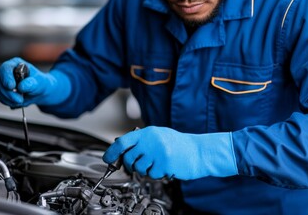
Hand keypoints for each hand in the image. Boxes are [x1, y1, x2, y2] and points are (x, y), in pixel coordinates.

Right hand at [0, 57, 69, 107]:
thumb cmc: (39, 83)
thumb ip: (31, 83)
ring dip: (9, 99)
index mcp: (15, 64)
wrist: (38, 92)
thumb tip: (21, 86)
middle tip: (20, 100)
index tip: (11, 87)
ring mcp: (0, 80)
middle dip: (9, 93)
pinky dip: (8, 102)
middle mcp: (5, 71)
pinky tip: (17, 102)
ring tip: (21, 101)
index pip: (5, 68)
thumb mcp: (39, 82)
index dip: (6, 78)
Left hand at [103, 126, 237, 179]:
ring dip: (146, 170)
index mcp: (148, 132)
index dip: (112, 151)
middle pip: (129, 158)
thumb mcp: (159, 136)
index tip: (108, 158)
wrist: (200, 151)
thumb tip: (123, 150)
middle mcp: (152, 141)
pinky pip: (152, 175)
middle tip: (140, 165)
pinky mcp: (165, 164)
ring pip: (140, 169)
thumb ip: (142, 141)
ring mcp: (158, 153)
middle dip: (132, 165)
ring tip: (157, 164)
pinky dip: (157, 174)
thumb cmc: (179, 144)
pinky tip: (165, 167)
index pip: (123, 141)